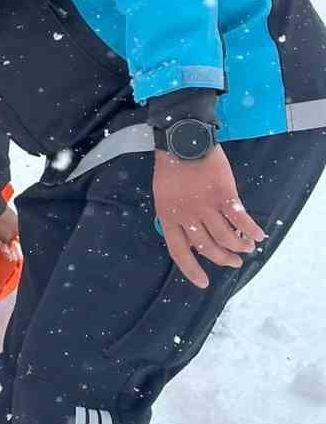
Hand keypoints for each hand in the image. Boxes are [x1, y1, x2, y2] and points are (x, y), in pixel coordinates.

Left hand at [153, 146, 265, 288]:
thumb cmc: (172, 167)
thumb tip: (193, 238)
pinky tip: (259, 236)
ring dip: (239, 246)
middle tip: (234, 262)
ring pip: (226, 237)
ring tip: (247, 248)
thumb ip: (176, 216)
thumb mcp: (164, 195)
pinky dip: (251, 230)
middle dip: (223, 259)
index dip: (191, 270)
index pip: (179, 251)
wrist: (183, 140)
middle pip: (208, 248)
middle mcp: (188, 216)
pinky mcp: (224, 196)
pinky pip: (241, 219)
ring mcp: (206, 206)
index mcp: (168, 216)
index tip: (203, 283)